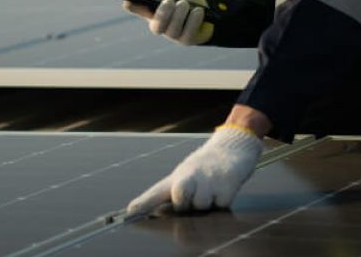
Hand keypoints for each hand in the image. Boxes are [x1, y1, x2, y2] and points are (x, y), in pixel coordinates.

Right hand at [122, 0, 213, 45]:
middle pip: (156, 26)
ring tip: (185, 3)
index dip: (131, 5)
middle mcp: (159, 25)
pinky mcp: (187, 39)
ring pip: (173, 30)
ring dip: (180, 15)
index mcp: (149, 9)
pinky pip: (188, 34)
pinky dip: (193, 21)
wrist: (204, 5)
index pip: (134, 8)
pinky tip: (198, 10)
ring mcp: (173, 34)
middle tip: (168, 1)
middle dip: (162, 14)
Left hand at [124, 125, 262, 216]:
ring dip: (207, 204)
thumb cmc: (203, 169)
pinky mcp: (226, 185)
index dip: (143, 203)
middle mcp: (189, 177)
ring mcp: (208, 180)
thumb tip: (157, 212)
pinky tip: (222, 188)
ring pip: (202, 206)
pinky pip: (220, 205)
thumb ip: (172, 195)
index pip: (156, 192)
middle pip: (180, 200)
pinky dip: (222, 201)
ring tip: (211, 190)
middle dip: (185, 204)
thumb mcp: (185, 177)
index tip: (130, 212)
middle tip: (193, 197)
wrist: (231, 148)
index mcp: (176, 177)